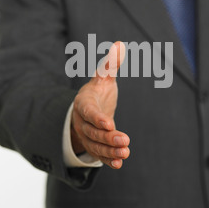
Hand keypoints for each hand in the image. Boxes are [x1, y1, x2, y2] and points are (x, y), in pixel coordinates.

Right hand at [71, 42, 129, 168]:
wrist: (88, 109)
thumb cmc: (97, 92)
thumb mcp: (103, 78)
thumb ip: (110, 65)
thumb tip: (120, 44)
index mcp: (84, 103)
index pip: (88, 111)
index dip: (97, 117)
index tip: (109, 123)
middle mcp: (83, 121)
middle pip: (92, 131)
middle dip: (107, 137)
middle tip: (124, 140)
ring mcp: (87, 134)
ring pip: (96, 145)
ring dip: (110, 151)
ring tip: (125, 153)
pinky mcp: (94, 145)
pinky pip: (99, 154)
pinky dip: (109, 159)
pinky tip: (121, 162)